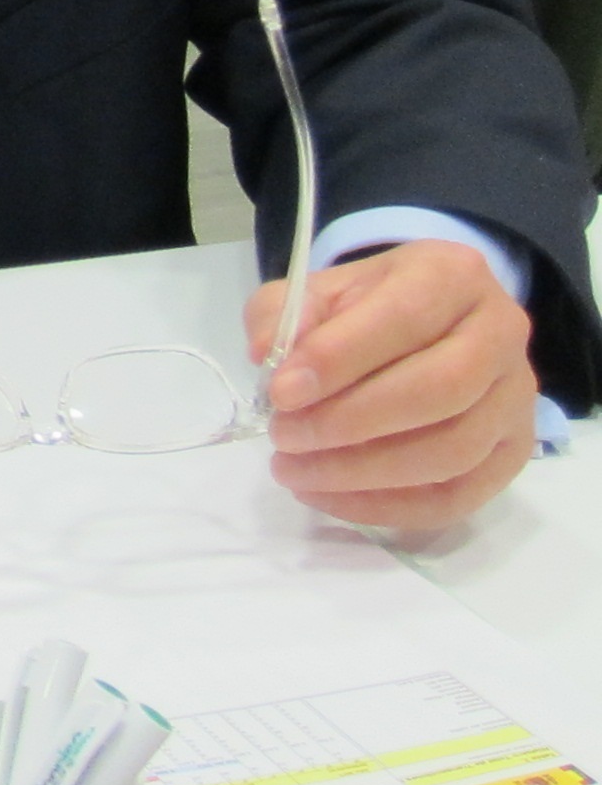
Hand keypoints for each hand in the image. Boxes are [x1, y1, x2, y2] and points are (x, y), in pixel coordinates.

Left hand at [253, 239, 536, 533]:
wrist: (427, 325)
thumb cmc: (367, 306)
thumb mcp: (319, 290)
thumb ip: (287, 314)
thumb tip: (268, 355)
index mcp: (453, 276)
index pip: (403, 318)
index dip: (339, 359)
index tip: (281, 392)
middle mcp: (501, 334)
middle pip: (439, 392)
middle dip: (349, 423)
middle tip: (284, 437)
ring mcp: (517, 400)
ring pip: (451, 453)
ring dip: (362, 473)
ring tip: (294, 470)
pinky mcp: (514, 454)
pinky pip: (457, 497)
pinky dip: (387, 507)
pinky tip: (328, 497)